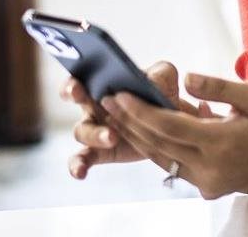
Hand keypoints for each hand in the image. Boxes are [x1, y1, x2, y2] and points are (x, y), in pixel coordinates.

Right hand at [62, 61, 213, 179]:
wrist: (173, 123)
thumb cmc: (162, 93)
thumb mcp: (165, 77)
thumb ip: (160, 74)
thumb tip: (151, 83)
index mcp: (103, 81)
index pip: (80, 75)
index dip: (74, 79)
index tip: (77, 85)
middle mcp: (92, 103)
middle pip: (74, 97)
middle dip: (73, 94)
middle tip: (82, 94)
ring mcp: (94, 129)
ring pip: (82, 131)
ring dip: (95, 134)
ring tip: (113, 137)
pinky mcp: (101, 152)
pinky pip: (82, 159)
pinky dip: (78, 166)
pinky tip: (80, 173)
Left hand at [101, 73, 247, 199]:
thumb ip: (217, 87)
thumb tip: (185, 77)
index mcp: (220, 143)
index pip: (167, 126)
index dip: (139, 110)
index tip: (118, 93)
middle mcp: (210, 168)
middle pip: (157, 144)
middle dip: (128, 122)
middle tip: (106, 100)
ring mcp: (208, 182)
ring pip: (161, 159)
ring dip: (136, 137)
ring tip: (115, 115)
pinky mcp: (208, 188)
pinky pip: (173, 168)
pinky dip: (156, 149)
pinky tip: (141, 133)